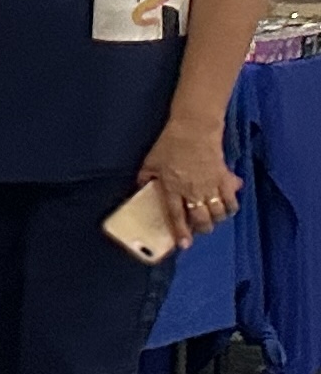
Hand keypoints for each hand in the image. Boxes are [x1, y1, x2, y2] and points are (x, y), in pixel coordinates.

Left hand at [140, 125, 242, 239]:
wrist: (195, 128)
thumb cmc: (169, 144)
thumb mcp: (150, 162)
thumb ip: (146, 179)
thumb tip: (142, 190)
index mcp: (172, 188)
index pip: (176, 216)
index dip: (181, 232)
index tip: (184, 245)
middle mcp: (193, 190)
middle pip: (202, 219)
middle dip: (202, 229)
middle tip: (199, 230)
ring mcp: (211, 185)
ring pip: (219, 212)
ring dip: (216, 220)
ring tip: (211, 219)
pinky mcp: (224, 177)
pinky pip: (232, 199)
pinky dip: (231, 207)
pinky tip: (227, 208)